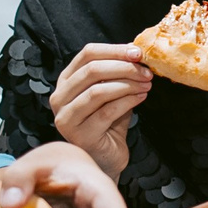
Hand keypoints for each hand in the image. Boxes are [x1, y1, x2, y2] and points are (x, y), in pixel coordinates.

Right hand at [49, 42, 148, 177]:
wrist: (107, 157)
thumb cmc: (109, 122)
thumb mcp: (112, 91)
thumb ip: (118, 72)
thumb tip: (137, 49)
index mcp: (66, 81)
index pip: (87, 54)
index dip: (114, 50)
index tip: (138, 53)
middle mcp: (60, 98)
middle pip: (92, 70)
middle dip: (124, 67)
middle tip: (146, 71)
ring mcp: (66, 117)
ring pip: (98, 90)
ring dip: (128, 84)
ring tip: (147, 84)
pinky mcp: (79, 134)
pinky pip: (107, 111)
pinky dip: (128, 101)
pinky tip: (141, 98)